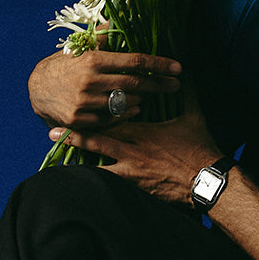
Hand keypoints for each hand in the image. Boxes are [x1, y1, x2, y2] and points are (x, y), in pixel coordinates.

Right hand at [29, 46, 181, 127]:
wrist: (36, 88)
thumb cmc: (66, 63)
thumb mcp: (84, 46)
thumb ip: (106, 34)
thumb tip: (126, 13)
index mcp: (95, 60)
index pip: (135, 61)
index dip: (159, 64)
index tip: (178, 67)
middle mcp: (90, 81)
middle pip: (135, 85)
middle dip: (159, 85)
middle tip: (176, 85)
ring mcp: (84, 102)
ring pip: (125, 103)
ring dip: (141, 99)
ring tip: (149, 94)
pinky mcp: (78, 120)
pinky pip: (110, 119)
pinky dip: (125, 113)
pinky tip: (134, 108)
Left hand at [48, 80, 218, 203]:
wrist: (206, 180)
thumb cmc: (200, 147)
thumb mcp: (195, 115)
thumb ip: (188, 92)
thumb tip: (187, 71)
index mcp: (145, 131)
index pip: (114, 119)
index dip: (94, 112)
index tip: (77, 105)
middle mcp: (133, 150)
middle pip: (98, 141)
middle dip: (75, 136)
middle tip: (52, 131)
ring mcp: (132, 171)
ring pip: (98, 166)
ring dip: (78, 163)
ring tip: (56, 161)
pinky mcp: (135, 188)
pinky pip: (108, 185)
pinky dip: (93, 184)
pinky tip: (78, 186)